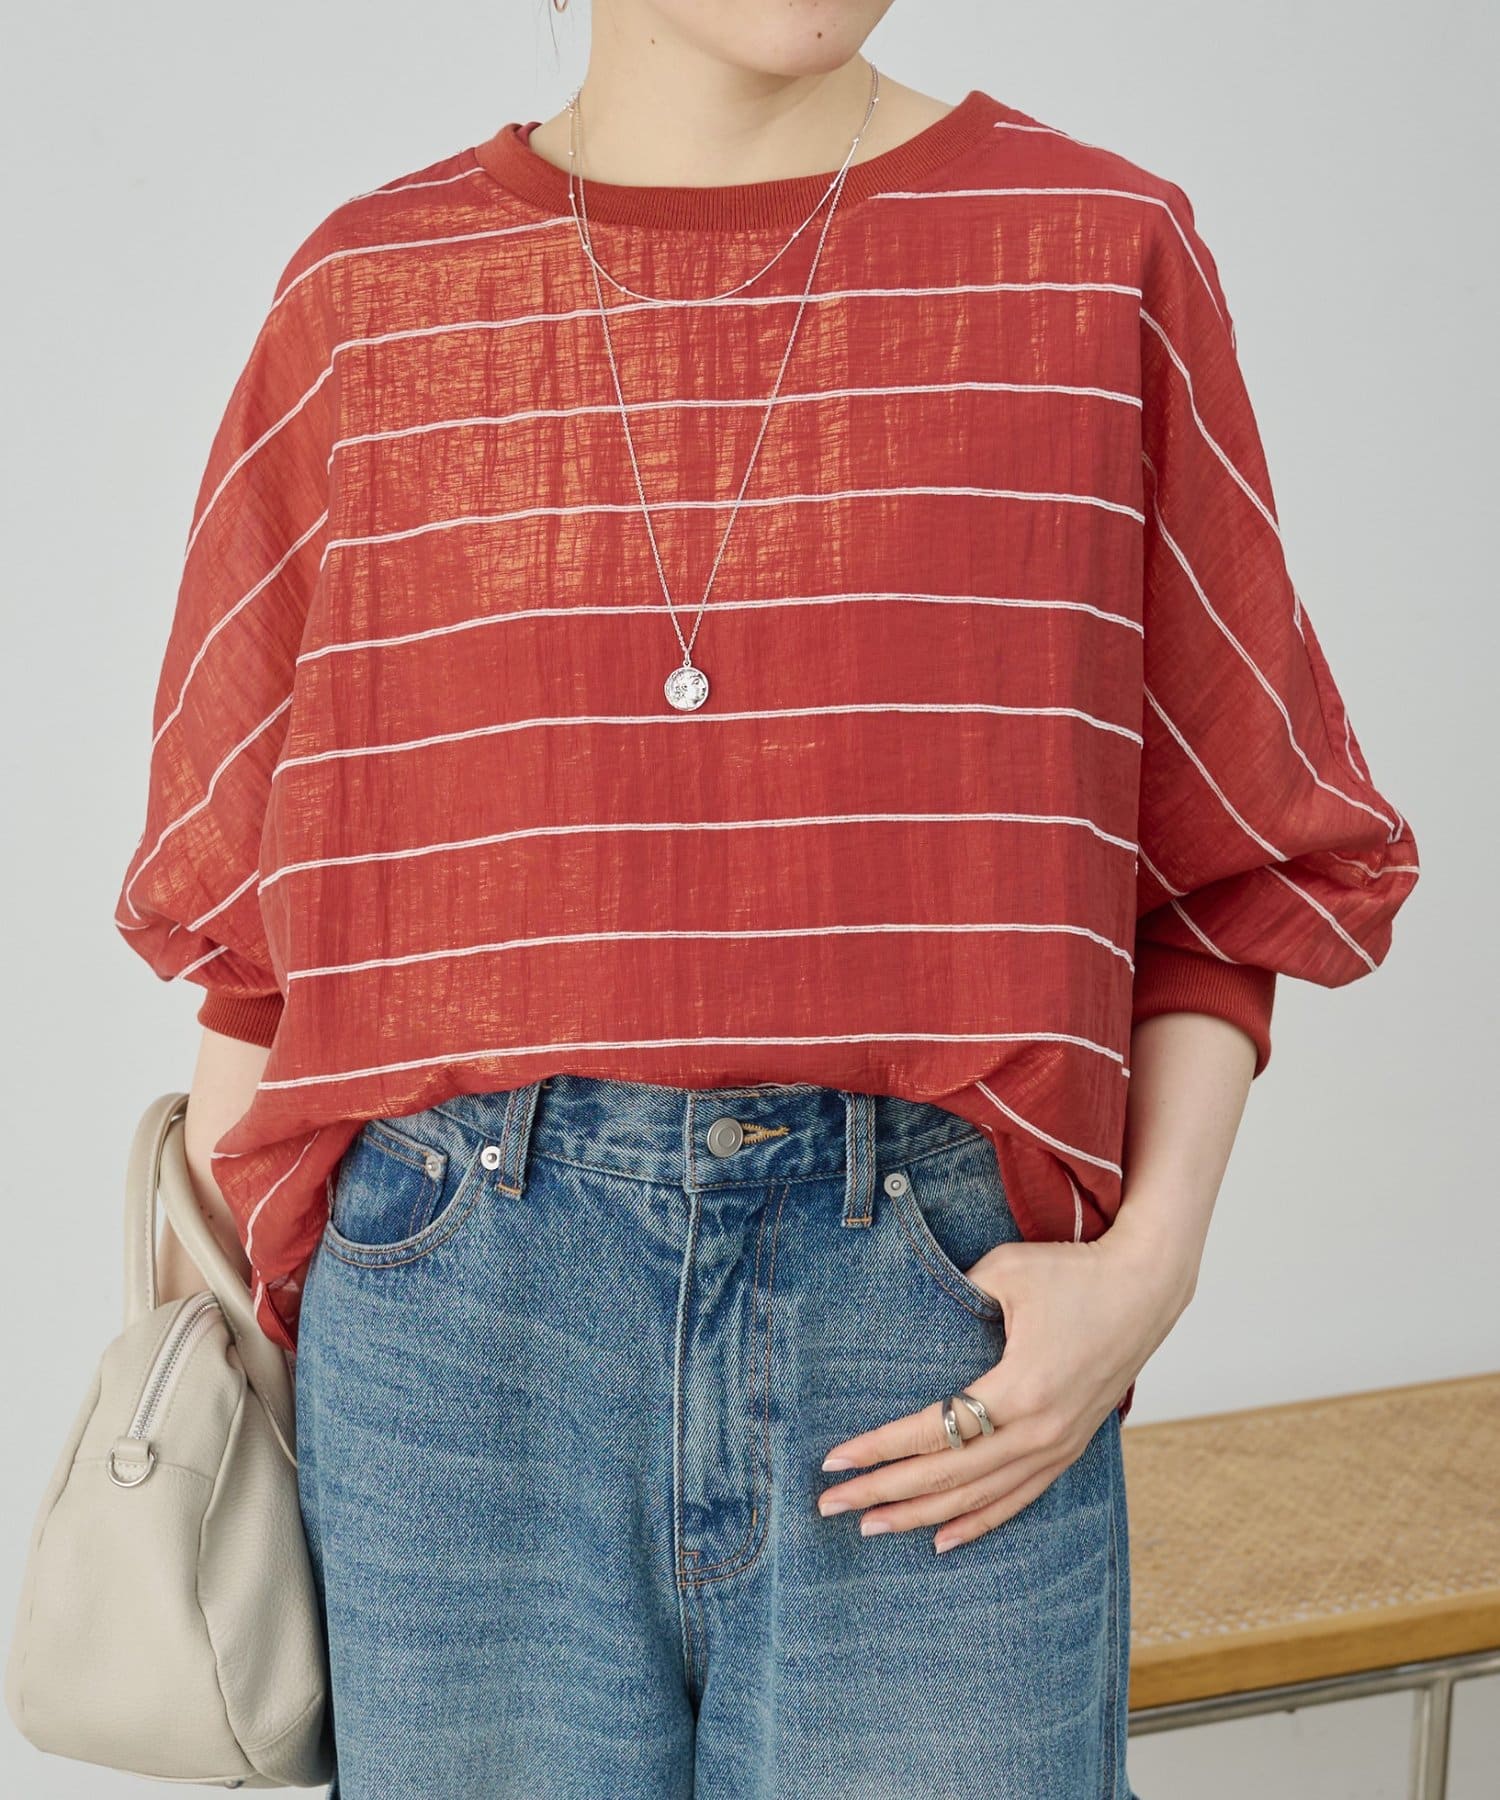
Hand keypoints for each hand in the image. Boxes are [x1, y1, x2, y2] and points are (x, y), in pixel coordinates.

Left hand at [814, 1206, 1196, 1550]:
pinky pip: (1018, 1498)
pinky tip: (942, 1538)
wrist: (1146, 1288)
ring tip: (870, 1527)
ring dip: (920, 1514)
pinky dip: (977, 1522)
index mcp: (1020, 1388)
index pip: (932, 1431)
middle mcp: (1040, 1430)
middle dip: (883, 1491)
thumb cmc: (1074, 1272)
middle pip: (947, 1475)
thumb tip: (917, 1319)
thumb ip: (956, 1294)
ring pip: (978, 1497)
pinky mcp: (1070, 1447)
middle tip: (830, 1505)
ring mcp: (1058, 1445)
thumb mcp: (1006, 1271)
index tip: (833, 1461)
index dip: (879, 1448)